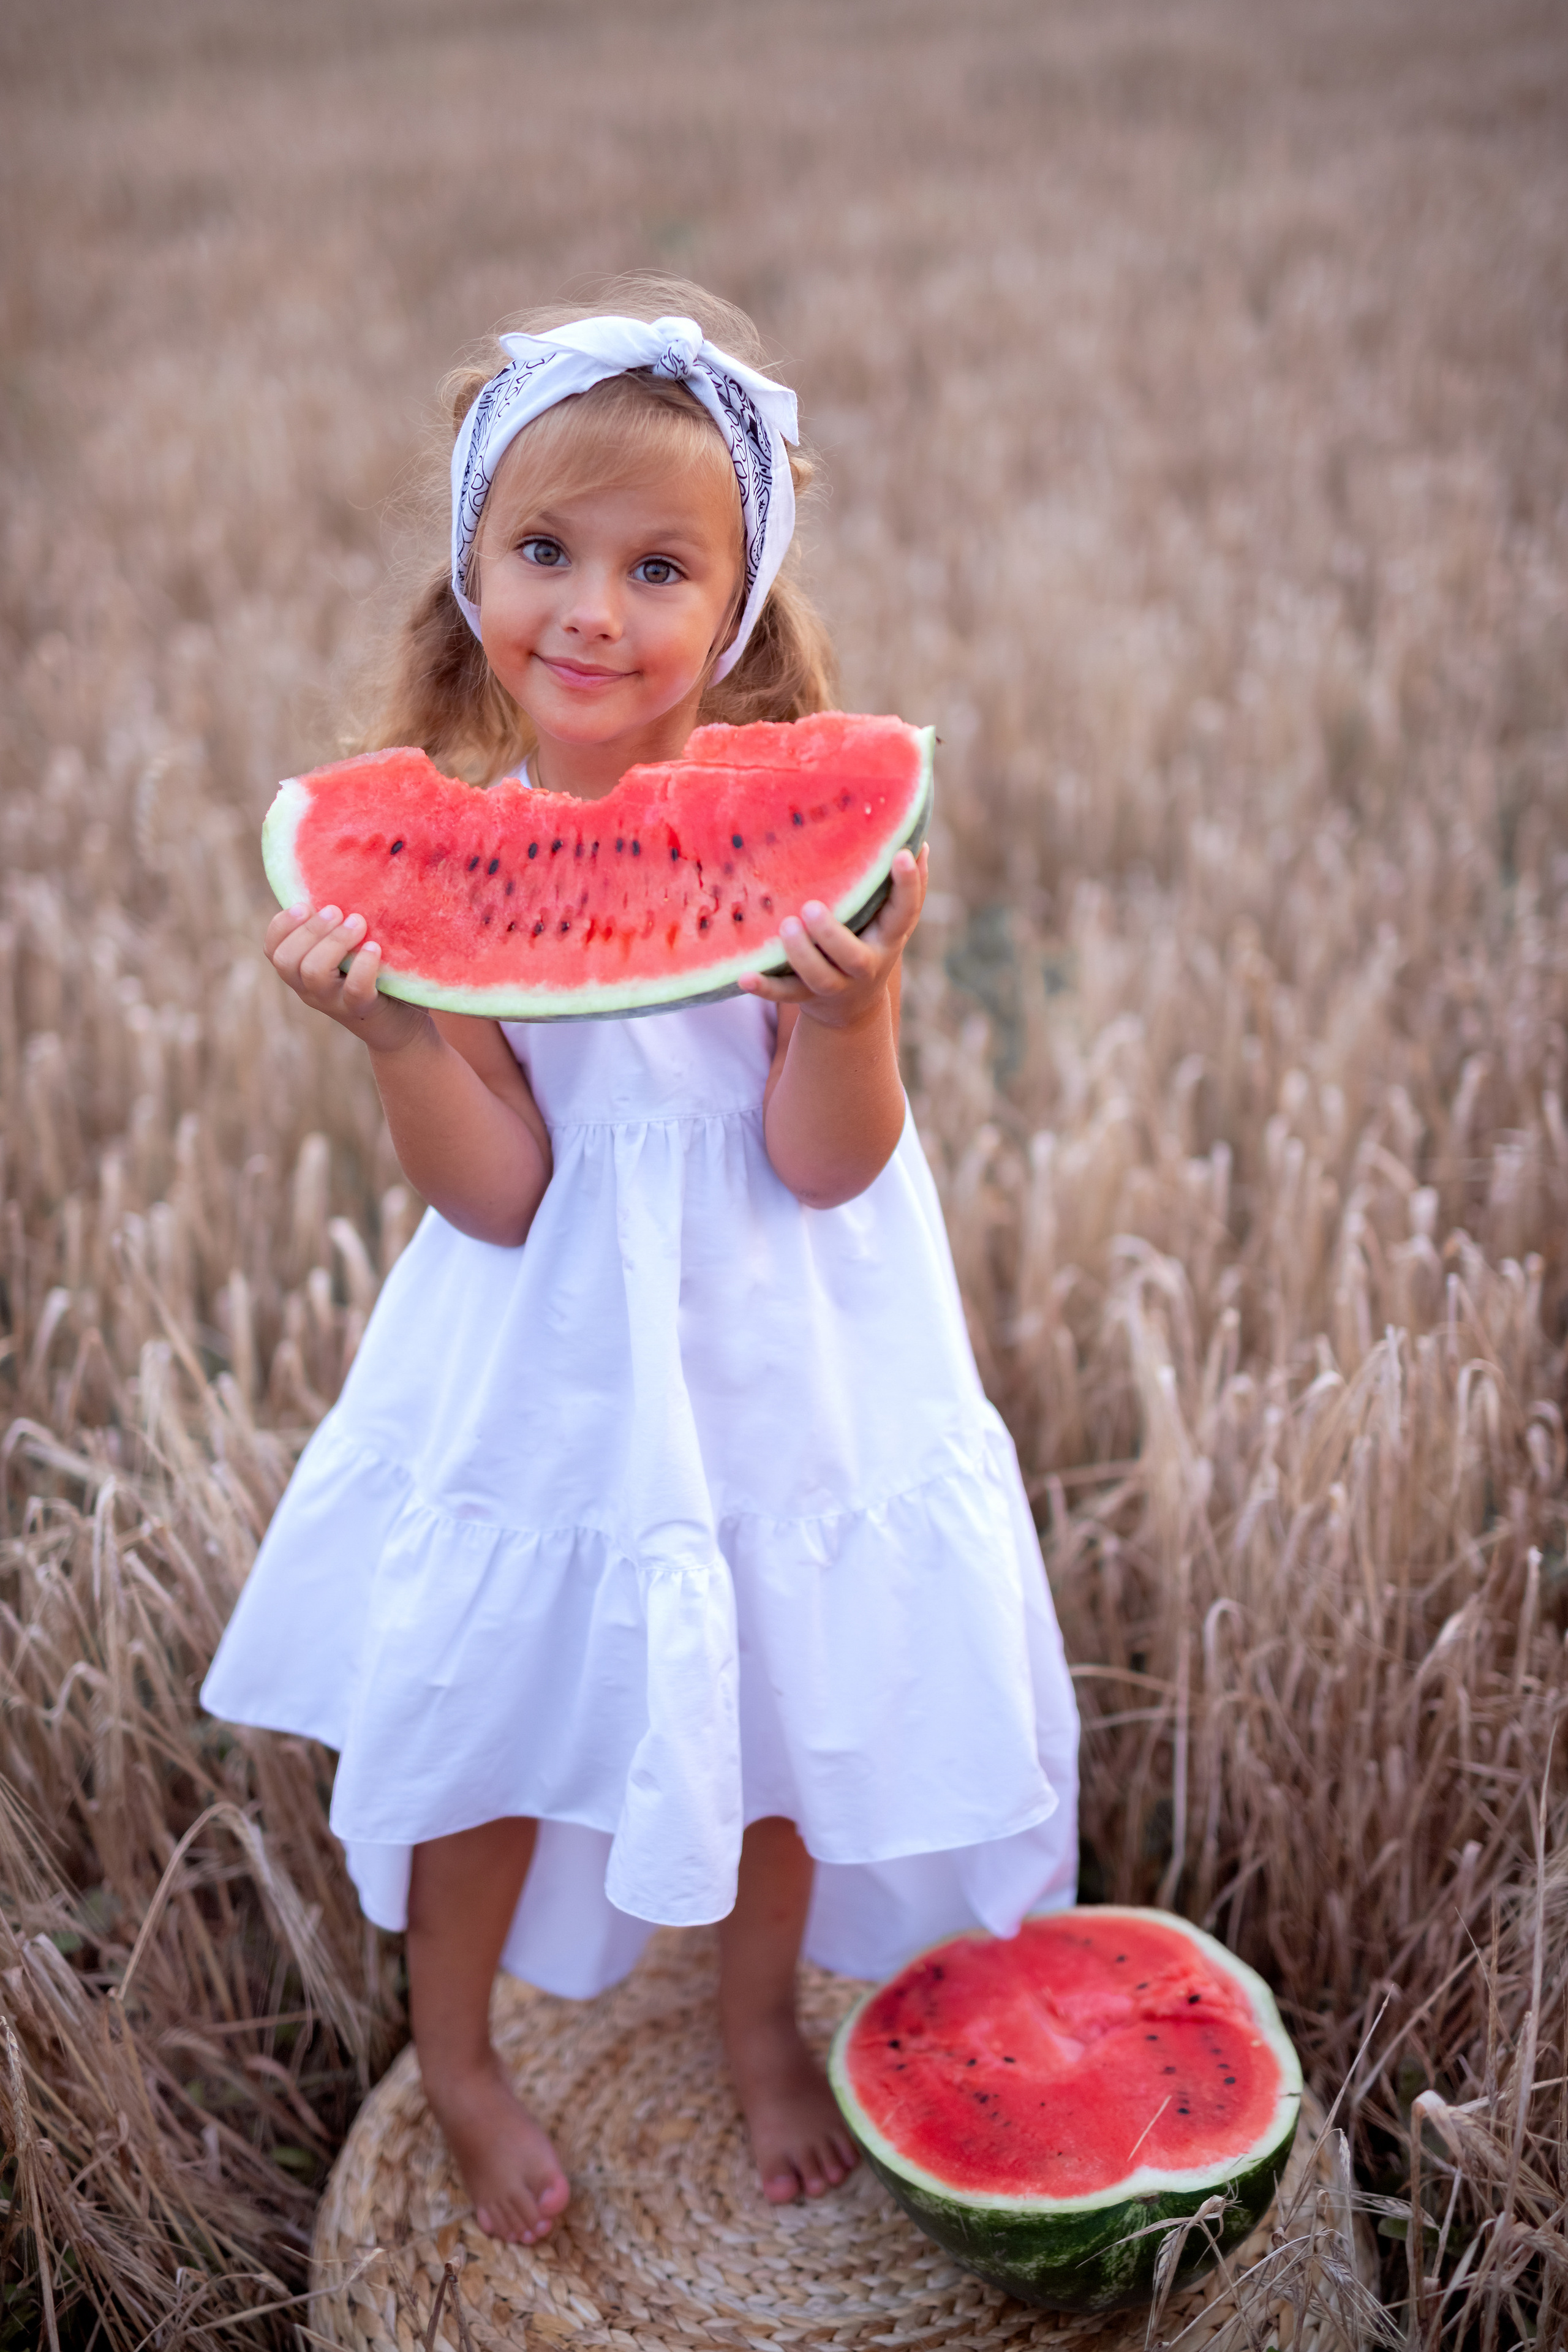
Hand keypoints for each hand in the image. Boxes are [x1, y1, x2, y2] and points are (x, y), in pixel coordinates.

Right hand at [264, 903, 429, 1054]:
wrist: (402, 1024)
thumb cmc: (374, 975)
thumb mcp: (348, 949)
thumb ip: (334, 927)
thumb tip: (336, 883)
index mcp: (301, 971)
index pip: (272, 949)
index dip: (281, 925)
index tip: (305, 905)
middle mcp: (309, 989)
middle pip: (286, 960)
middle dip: (309, 930)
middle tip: (337, 911)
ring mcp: (333, 1002)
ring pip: (313, 973)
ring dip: (334, 941)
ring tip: (358, 923)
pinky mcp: (362, 1010)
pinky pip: (355, 989)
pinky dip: (364, 965)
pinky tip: (374, 948)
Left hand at [738, 844, 927, 1028]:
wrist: (852, 1008)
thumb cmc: (870, 942)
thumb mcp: (890, 922)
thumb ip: (902, 888)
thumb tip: (917, 841)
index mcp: (889, 938)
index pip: (906, 912)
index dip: (908, 885)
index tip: (900, 853)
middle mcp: (866, 965)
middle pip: (854, 957)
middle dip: (832, 935)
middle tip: (811, 908)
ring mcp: (836, 985)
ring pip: (820, 977)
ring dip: (801, 955)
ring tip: (786, 927)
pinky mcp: (806, 997)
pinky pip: (785, 994)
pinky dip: (765, 987)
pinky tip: (745, 974)